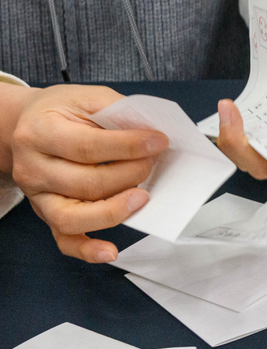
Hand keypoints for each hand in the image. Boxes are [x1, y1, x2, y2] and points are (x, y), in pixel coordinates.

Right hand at [6, 85, 166, 262]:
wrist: (26, 126)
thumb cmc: (60, 113)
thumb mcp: (86, 98)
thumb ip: (118, 111)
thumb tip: (152, 133)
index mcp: (41, 132)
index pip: (88, 146)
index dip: (129, 146)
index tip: (158, 142)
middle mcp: (34, 167)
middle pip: (87, 183)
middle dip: (130, 174)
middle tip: (151, 163)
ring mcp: (38, 196)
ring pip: (75, 216)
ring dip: (116, 210)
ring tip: (142, 198)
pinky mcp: (47, 215)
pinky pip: (65, 240)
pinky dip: (88, 250)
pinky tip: (110, 251)